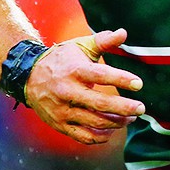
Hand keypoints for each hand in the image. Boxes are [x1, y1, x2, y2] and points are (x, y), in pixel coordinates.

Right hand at [25, 28, 144, 144]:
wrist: (28, 76)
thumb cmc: (62, 59)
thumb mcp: (81, 46)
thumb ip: (103, 40)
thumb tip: (124, 33)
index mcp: (75, 70)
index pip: (101, 76)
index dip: (121, 79)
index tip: (139, 84)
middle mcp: (68, 92)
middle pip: (100, 103)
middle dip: (124, 107)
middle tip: (141, 108)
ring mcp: (63, 110)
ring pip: (94, 122)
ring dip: (116, 122)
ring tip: (131, 117)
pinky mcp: (60, 124)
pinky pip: (83, 136)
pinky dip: (100, 137)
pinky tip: (112, 130)